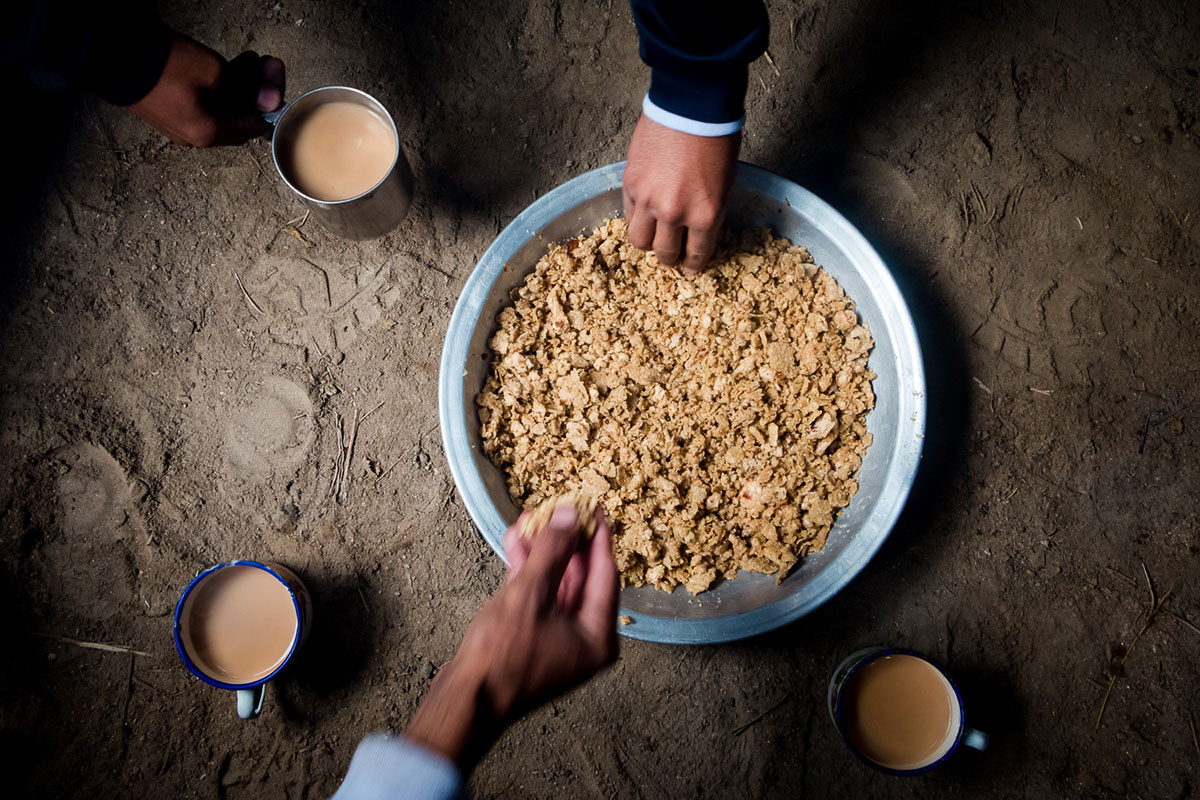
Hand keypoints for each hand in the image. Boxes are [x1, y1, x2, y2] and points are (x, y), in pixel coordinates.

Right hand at [128, 33, 284, 146]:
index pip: (254, 126)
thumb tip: (271, 101)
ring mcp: (177, 125)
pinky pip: (201, 104)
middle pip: (237, 118)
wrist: (111, 55)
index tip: (274, 75)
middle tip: (265, 64)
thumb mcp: (213, 71)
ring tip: (248, 61)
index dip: (268, 101)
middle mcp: (193, 137)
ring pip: (220, 109)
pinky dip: (217, 88)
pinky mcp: (166, 110)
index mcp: (207, 134)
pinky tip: (224, 68)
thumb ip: (247, 88)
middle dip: (255, 90)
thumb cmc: (162, 66)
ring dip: (238, 86)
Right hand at [405, 506, 618, 769]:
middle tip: (559, 508)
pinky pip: (538, 597)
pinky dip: (528, 571)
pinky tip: (515, 543)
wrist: (465, 700)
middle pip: (582, 578)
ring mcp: (557, 640)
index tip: (593, 507)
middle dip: (565, 541)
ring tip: (530, 519)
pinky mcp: (532, 638)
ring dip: (543, 552)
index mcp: (597, 637)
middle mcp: (583, 640)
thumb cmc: (501, 657)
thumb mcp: (530, 595)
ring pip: (556, 584)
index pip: (606, 574)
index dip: (597, 536)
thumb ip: (553, 552)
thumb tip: (569, 515)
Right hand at [623, 114, 740, 274]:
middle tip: (669, 256)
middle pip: (665, 252)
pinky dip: (636, 218)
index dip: (692, 265)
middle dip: (669, 258)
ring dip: (647, 243)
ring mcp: (649, 200)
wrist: (692, 106)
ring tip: (651, 236)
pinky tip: (643, 213)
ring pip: (639, 240)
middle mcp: (675, 214)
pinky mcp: (630, 184)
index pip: (696, 253)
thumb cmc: (716, 138)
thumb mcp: (724, 184)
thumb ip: (707, 212)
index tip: (689, 270)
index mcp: (706, 215)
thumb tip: (694, 229)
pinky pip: (628, 215)